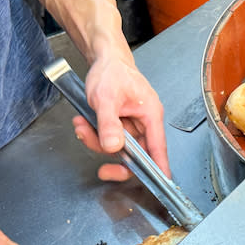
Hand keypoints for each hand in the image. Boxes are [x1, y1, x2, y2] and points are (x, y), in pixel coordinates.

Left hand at [72, 54, 169, 181]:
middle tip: (101, 168)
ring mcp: (132, 124)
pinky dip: (94, 134)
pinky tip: (85, 122)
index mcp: (150, 115)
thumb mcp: (105, 98)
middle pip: (136, 153)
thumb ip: (109, 124)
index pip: (158, 147)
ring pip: (118, 147)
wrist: (104, 60)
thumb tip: (113, 147)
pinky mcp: (120, 123)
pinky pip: (109, 138)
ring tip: (82, 126)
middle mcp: (144, 122)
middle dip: (113, 157)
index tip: (161, 185)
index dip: (160, 168)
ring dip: (97, 141)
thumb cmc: (112, 72)